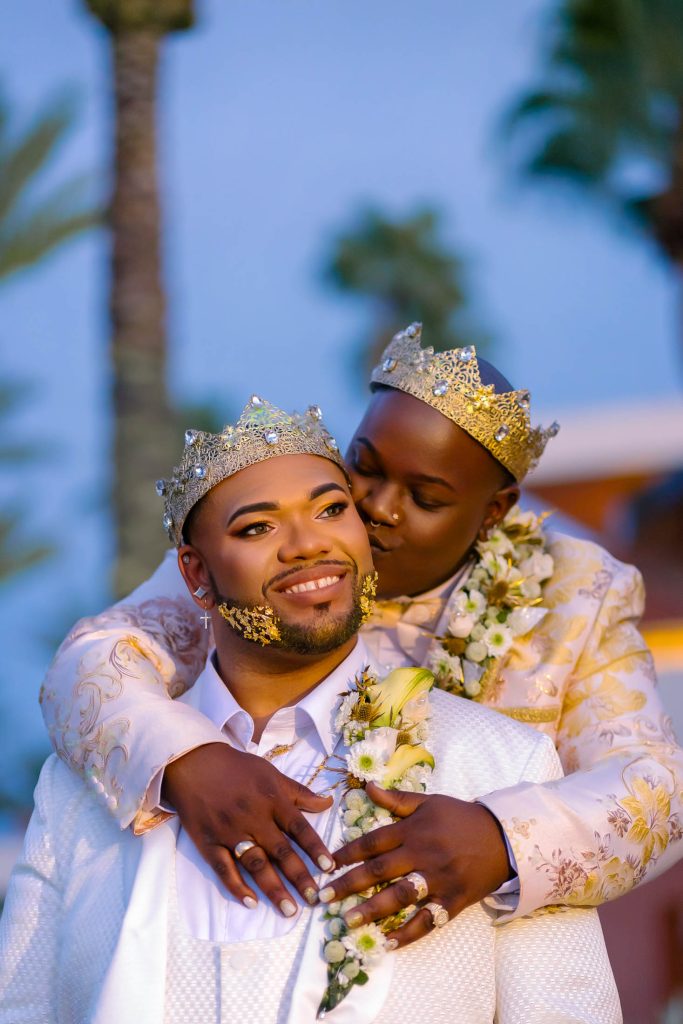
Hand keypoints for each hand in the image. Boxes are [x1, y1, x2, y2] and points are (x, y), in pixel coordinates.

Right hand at [163, 743, 334, 914]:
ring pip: (255, 864)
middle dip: (299, 877)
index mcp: (272, 799)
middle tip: (314, 899)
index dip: (314, 849)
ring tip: (289, 910)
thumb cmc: (237, 768)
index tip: (329, 868)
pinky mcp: (209, 842)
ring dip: (273, 888)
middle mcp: (253, 817)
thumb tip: (328, 802)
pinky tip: (251, 902)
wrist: (194, 763)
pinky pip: (223, 869)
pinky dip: (236, 887)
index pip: (299, 828)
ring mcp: (230, 832)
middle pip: (280, 851)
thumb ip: (299, 792)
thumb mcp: (271, 773)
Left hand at [323, 782, 510, 946]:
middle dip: (348, 884)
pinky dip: (407, 934)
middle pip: (379, 871)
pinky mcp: (452, 901)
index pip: (372, 842)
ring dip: (371, 910)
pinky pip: (427, 920)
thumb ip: (397, 799)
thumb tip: (366, 787)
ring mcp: (437, 880)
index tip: (325, 865)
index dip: (346, 853)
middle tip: (323, 897)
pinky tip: (387, 943)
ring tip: (348, 921)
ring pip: (399, 897)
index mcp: (413, 830)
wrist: (502, 837)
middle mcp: (422, 854)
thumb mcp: (430, 802)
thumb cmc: (461, 818)